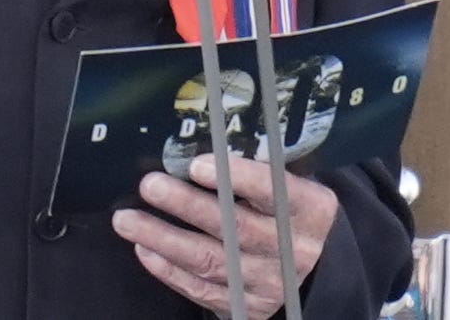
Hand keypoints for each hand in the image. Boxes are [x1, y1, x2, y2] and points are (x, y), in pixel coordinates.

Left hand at [111, 153, 339, 318]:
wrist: (321, 267)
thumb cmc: (292, 212)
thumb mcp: (291, 185)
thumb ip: (257, 169)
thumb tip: (201, 145)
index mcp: (308, 210)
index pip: (271, 191)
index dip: (235, 178)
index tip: (197, 165)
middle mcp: (289, 249)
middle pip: (233, 228)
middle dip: (185, 206)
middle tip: (150, 186)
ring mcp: (268, 281)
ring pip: (209, 261)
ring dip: (162, 238)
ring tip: (128, 220)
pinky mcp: (247, 305)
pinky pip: (202, 289)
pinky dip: (169, 270)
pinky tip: (145, 249)